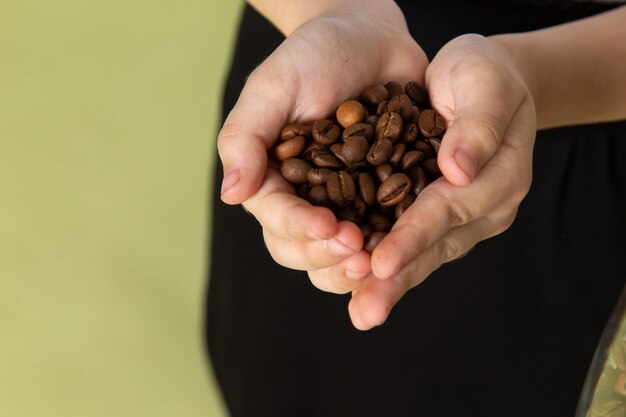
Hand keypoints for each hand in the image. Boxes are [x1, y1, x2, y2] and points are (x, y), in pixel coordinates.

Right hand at [217, 1, 427, 292]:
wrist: (369, 40)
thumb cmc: (314, 55)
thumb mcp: (273, 87)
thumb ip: (246, 138)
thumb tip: (231, 194)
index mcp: (272, 178)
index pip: (277, 217)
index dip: (300, 228)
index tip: (328, 227)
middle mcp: (304, 199)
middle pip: (301, 250)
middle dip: (326, 257)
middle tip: (358, 250)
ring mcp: (342, 204)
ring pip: (335, 257)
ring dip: (353, 267)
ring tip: (378, 262)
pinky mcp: (379, 200)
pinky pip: (381, 237)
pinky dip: (389, 249)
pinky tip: (406, 248)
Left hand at [348, 34, 536, 329]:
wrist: (484, 84)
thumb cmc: (482, 75)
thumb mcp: (484, 82)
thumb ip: (476, 124)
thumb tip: (458, 171)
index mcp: (499, 175)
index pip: (448, 209)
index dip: (413, 235)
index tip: (381, 262)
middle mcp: (485, 207)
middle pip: (435, 247)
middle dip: (397, 279)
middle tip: (364, 311)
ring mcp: (465, 219)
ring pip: (424, 256)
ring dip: (390, 285)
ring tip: (361, 312)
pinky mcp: (442, 220)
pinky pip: (415, 247)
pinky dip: (388, 267)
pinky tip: (359, 287)